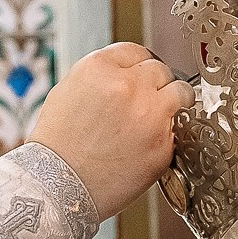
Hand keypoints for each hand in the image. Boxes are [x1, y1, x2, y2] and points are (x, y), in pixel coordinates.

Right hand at [28, 43, 193, 217]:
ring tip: (161, 114)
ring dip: (174, 100)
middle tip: (147, 101)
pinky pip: (178, 128)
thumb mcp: (67, 92)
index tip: (140, 75)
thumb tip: (125, 72)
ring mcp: (150, 115)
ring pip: (181, 92)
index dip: (138, 65)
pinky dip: (169, 133)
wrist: (56, 187)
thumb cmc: (57, 146)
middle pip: (159, 70)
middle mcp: (128, 86)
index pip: (135, 51)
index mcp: (100, 68)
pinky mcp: (163, 144)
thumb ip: (101, 76)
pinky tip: (149, 142)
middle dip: (154, 83)